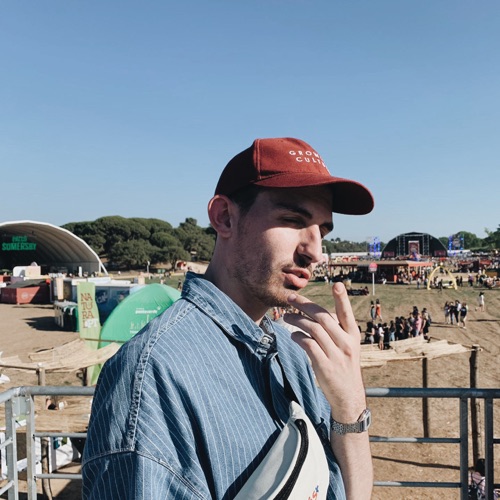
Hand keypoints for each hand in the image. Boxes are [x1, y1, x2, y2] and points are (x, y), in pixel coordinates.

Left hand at [284, 282, 365, 422]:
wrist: (348, 396)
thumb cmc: (344, 367)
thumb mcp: (347, 347)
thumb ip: (334, 331)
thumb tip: (314, 315)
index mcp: (353, 335)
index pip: (347, 313)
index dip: (342, 298)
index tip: (337, 284)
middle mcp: (346, 342)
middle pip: (323, 317)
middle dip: (305, 305)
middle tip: (291, 298)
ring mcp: (336, 354)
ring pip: (313, 329)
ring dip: (297, 320)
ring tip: (286, 317)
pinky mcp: (324, 365)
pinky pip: (308, 345)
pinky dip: (298, 337)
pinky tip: (292, 335)